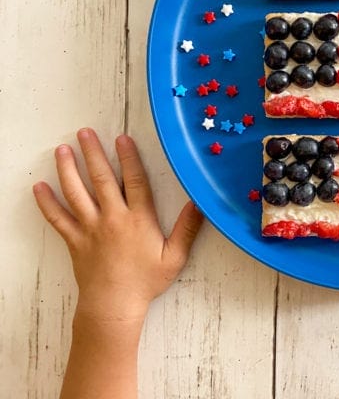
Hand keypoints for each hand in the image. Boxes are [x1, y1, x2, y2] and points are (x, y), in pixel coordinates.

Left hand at [32, 128, 203, 321]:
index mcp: (138, 219)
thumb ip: (187, 228)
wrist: (113, 306)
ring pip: (76, 193)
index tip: (122, 139)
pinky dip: (47, 203)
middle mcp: (112, 218)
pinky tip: (39, 187)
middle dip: (92, 154)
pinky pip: (58, 218)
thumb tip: (199, 203)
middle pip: (101, 179)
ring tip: (62, 150)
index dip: (129, 158)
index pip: (134, 181)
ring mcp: (90, 228)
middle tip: (84, 133)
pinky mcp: (75, 241)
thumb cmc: (146, 282)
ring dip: (68, 169)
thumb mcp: (175, 256)